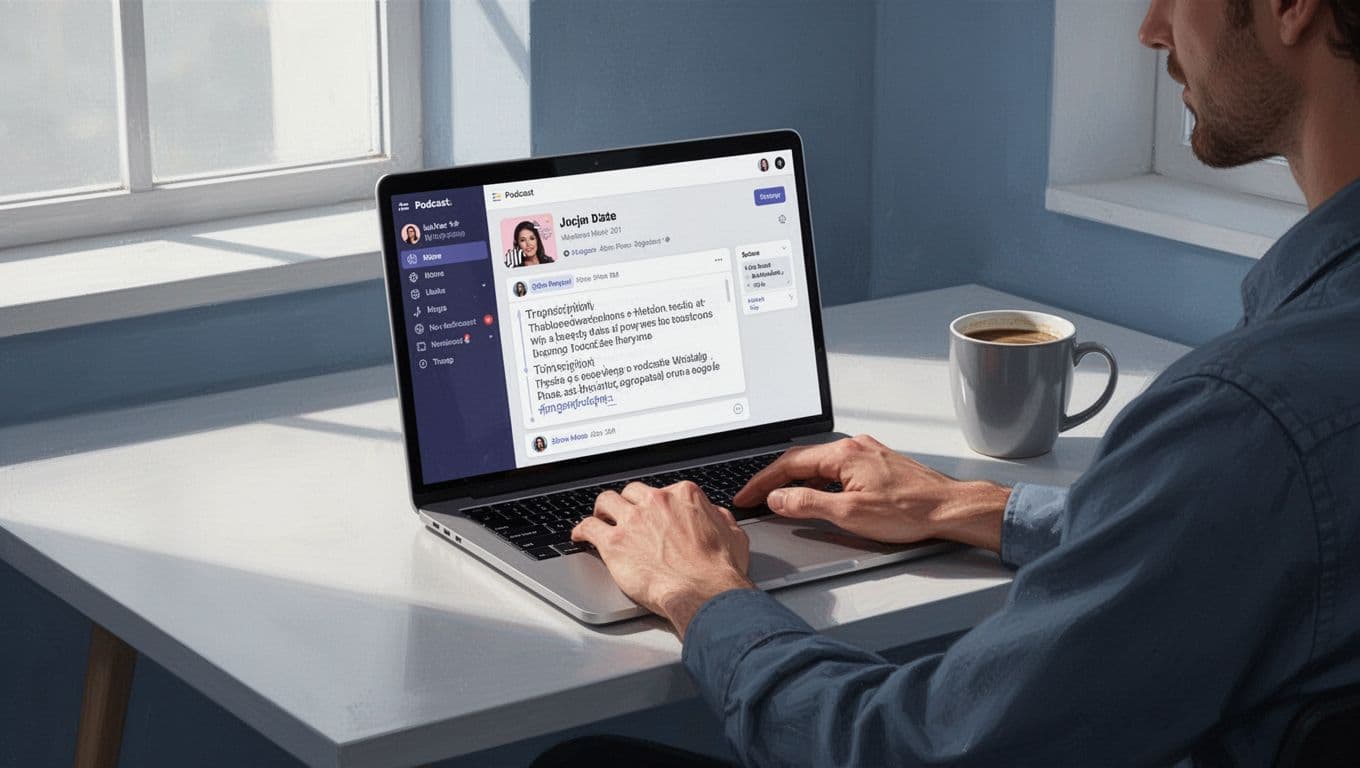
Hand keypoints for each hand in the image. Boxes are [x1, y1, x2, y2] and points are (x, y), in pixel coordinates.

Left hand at [572, 481, 753, 637]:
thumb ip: (719, 518)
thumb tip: (715, 514)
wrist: (704, 592)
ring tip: (600, 517)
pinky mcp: (615, 542)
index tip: (652, 512)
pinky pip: (589, 527)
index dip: (655, 504)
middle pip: (632, 493)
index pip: (662, 491)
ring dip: (602, 509)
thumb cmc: (719, 569)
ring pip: (606, 502)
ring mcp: (633, 520)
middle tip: (624, 514)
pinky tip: (580, 535)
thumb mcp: (732, 534)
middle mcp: (656, 502)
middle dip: (628, 503)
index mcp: (683, 495)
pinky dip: (581, 529)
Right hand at [732, 435, 1011, 551]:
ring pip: (819, 463)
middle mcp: (853, 447)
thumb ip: (808, 504)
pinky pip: (836, 468)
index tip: (747, 495)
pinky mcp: (877, 463)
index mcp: (842, 454)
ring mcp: (866, 453)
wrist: (949, 508)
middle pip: (802, 460)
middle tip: (755, 497)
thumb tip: (778, 498)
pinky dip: (817, 480)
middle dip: (774, 479)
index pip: (789, 464)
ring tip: (779, 497)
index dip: (762, 482)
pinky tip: (817, 493)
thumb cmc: (909, 510)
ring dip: (796, 479)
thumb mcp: (849, 513)